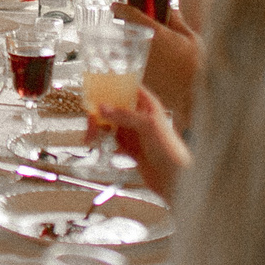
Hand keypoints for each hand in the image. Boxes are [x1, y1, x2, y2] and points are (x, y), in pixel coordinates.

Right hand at [103, 83, 190, 203]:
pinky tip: (99, 144)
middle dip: (101, 112)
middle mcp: (140, 117)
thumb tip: (103, 107)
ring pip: (112, 124)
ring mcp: (135, 133)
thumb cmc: (170, 149)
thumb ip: (124, 115)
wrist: (174, 178)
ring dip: (99, 129)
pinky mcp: (131, 148)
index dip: (113, 86)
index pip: (128, 88)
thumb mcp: (147, 126)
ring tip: (91, 137)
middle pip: (115, 107)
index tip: (97, 88)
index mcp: (148, 105)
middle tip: (90, 120)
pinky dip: (104, 142)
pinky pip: (113, 140)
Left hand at [113, 2, 201, 134]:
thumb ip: (177, 21)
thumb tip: (171, 8)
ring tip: (135, 48)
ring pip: (124, 51)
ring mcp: (139, 64)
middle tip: (130, 27)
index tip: (115, 6)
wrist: (195, 95)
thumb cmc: (197, 66)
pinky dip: (131, 63)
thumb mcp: (191, 38)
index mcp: (156, 33)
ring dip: (126, 47)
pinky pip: (130, 67)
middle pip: (124, 33)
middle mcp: (143, 47)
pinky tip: (145, 66)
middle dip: (124, 29)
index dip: (120, 8)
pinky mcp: (140, 80)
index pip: (130, 15)